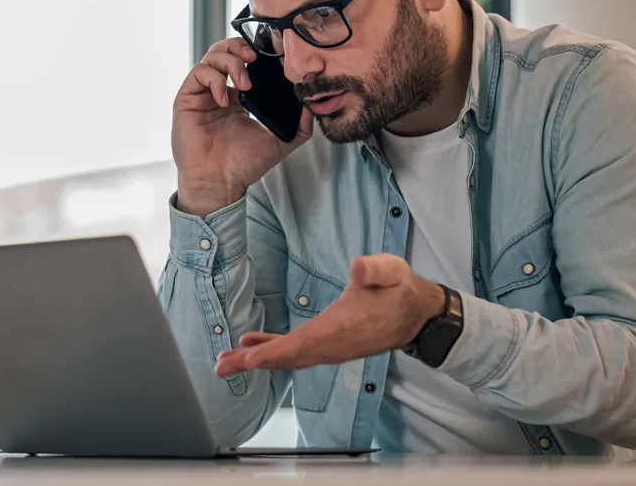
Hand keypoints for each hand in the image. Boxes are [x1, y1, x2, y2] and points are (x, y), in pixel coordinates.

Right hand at [172, 38, 313, 216]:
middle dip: (240, 47)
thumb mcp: (280, 142)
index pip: (244, 62)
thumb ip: (299, 124)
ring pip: (211, 56)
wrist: (220, 183)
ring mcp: (202, 94)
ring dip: (230, 62)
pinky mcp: (187, 99)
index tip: (272, 57)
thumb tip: (312, 103)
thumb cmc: (244, 165)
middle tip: (255, 59)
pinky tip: (225, 99)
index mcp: (238, 98)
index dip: (256, 53)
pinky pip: (198, 73)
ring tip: (244, 83)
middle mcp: (219, 92)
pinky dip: (215, 80)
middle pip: (225, 51)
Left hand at [214, 254, 445, 375]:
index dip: (275, 351)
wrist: (413, 314)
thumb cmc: (398, 289)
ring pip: (289, 357)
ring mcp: (330, 348)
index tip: (249, 360)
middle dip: (253, 362)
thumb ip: (375, 269)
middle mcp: (333, 344)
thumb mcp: (392, 271)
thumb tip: (358, 268)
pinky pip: (295, 351)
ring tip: (227, 362)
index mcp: (343, 326)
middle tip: (222, 367)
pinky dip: (272, 350)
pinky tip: (252, 346)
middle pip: (288, 356)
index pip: (304, 342)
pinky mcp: (328, 345)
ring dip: (257, 360)